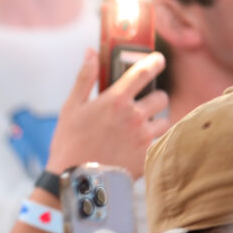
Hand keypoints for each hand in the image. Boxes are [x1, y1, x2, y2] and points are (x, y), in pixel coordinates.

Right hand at [47, 49, 170, 179]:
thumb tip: (91, 52)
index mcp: (116, 100)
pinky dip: (152, 144)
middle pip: (161, 98)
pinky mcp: (146, 157)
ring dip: (155, 123)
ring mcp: (143, 138)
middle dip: (154, 100)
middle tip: (141, 107)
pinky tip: (136, 149)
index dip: (155, 62)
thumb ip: (85, 78)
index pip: (144, 72)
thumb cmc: (69, 143)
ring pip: (164, 122)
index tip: (158, 60)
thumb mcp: (71, 107)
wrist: (75, 180)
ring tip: (139, 131)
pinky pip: (160, 144)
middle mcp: (134, 116)